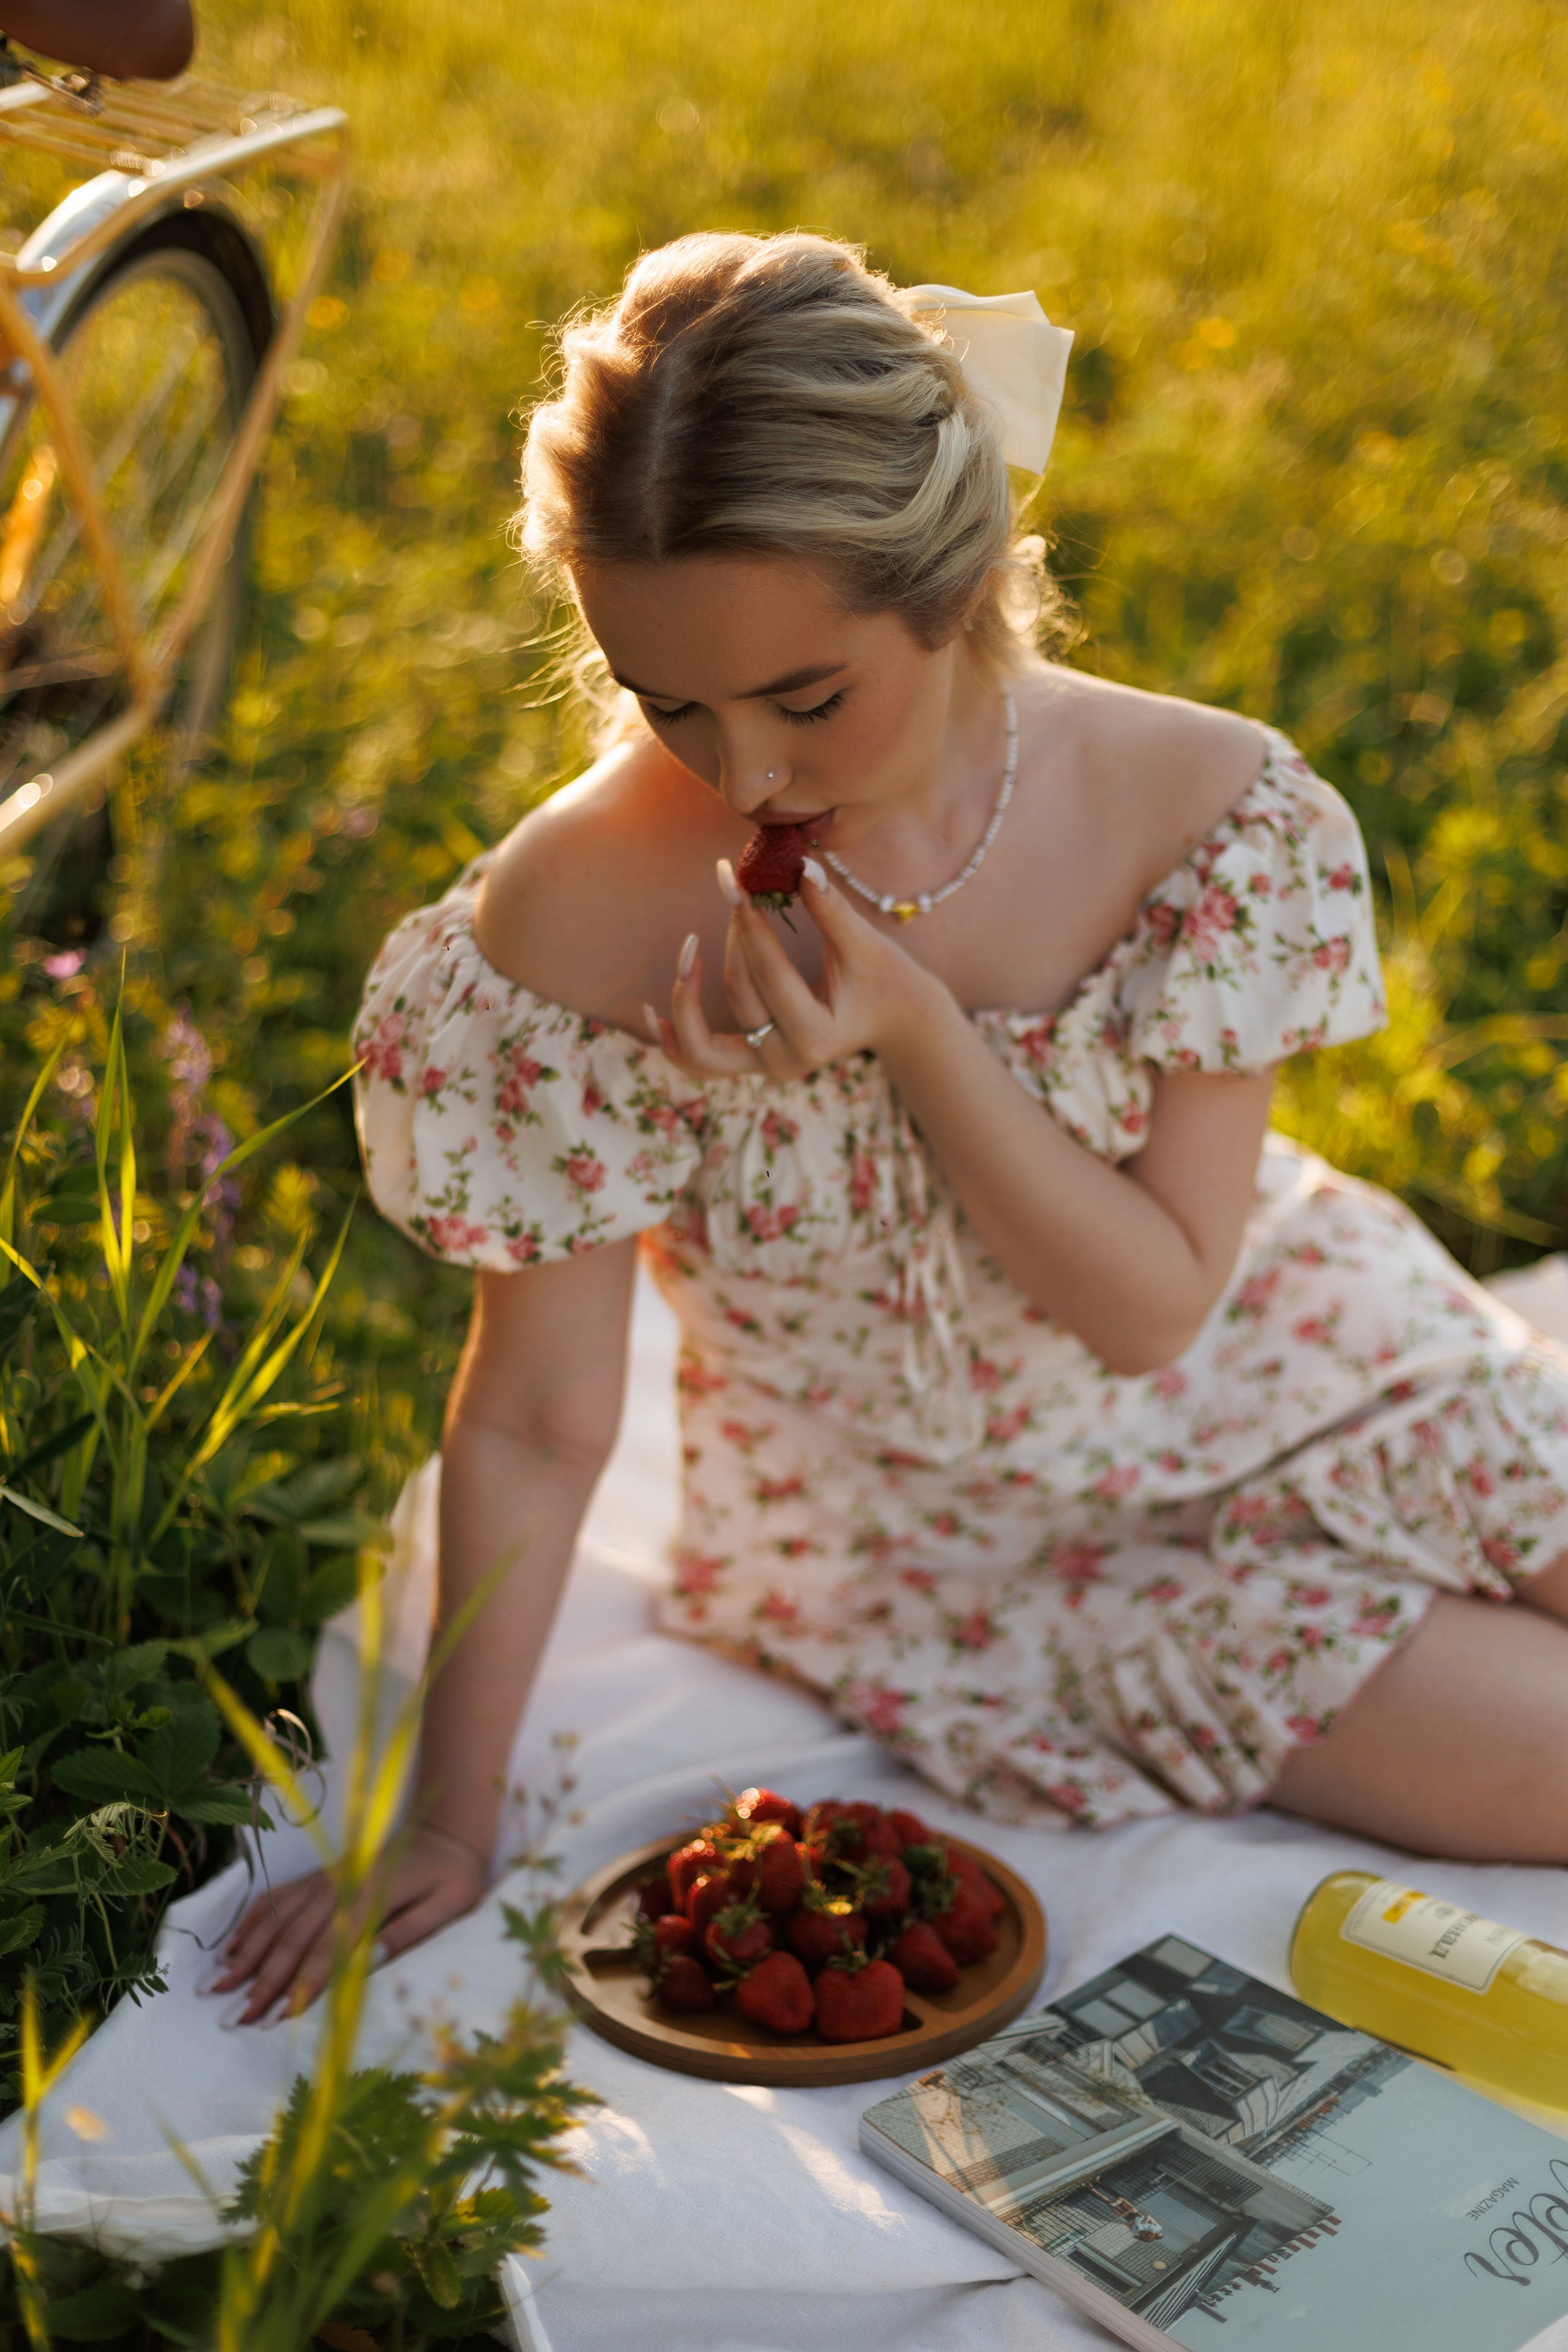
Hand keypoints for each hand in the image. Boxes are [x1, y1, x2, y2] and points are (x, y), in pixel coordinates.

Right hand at [201, 1822, 488, 2024]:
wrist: (447, 1830)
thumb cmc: (453, 1875)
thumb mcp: (448, 1905)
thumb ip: (409, 1932)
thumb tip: (370, 1963)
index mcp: (371, 1897)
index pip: (329, 1950)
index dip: (302, 1985)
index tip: (275, 2018)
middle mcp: (339, 1885)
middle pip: (293, 1939)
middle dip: (261, 1980)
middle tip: (232, 2018)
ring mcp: (326, 1878)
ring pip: (276, 1918)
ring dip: (245, 1953)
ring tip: (214, 1986)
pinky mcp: (320, 1875)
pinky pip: (278, 1897)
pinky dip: (252, 1920)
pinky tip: (231, 1945)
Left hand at [645, 859, 942, 1080]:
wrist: (895, 1016)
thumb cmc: (883, 975)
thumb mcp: (864, 943)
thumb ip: (831, 909)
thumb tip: (801, 864)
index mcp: (817, 1036)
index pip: (770, 973)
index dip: (750, 923)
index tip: (735, 879)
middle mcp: (788, 1061)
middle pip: (741, 994)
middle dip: (734, 937)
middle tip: (735, 890)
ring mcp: (765, 1067)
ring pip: (702, 1047)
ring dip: (686, 997)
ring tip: (689, 950)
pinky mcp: (751, 1063)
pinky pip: (698, 1061)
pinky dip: (672, 1041)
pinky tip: (648, 1013)